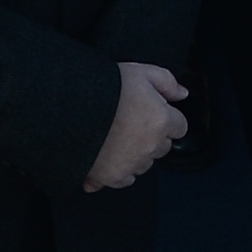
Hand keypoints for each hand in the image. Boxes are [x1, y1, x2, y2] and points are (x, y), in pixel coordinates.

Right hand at [82, 61, 191, 190]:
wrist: (69, 108)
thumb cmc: (104, 88)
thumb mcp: (140, 72)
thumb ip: (167, 82)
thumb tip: (182, 94)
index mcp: (161, 121)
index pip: (179, 127)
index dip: (166, 118)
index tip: (152, 113)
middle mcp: (150, 146)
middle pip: (163, 147)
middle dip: (152, 136)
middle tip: (131, 122)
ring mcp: (132, 163)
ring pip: (145, 163)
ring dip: (137, 153)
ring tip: (116, 136)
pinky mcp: (112, 176)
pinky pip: (125, 179)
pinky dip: (119, 170)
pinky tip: (107, 154)